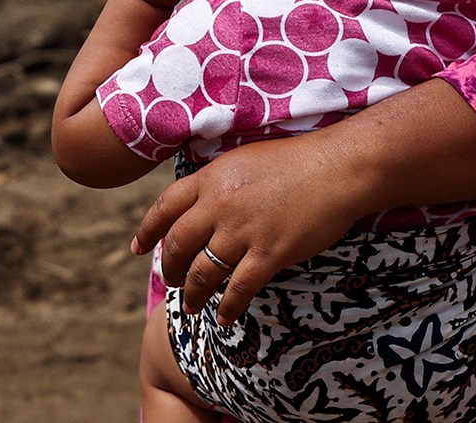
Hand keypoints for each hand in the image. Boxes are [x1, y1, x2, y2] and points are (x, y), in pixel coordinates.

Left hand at [132, 134, 365, 325]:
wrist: (337, 167)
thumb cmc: (297, 160)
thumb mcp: (244, 159)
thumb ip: (219, 181)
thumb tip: (201, 200)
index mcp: (211, 179)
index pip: (165, 208)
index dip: (147, 231)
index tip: (138, 249)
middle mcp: (219, 206)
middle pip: (177, 245)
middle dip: (169, 270)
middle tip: (171, 283)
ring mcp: (243, 231)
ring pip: (202, 273)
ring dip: (193, 295)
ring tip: (191, 306)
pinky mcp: (269, 253)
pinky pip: (238, 289)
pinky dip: (228, 307)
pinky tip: (226, 317)